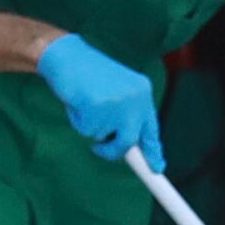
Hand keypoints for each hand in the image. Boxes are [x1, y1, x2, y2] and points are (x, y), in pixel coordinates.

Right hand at [33, 33, 160, 164]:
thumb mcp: (117, 92)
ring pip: (104, 137)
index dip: (154, 150)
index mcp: (143, 93)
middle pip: (129, 140)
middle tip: (100, 149)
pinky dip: (78, 121)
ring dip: (90, 128)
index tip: (157, 167)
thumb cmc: (88, 74)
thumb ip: (126, 114)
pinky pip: (85, 130)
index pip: (151, 129)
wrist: (67, 56)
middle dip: (113, 150)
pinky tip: (76, 102)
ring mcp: (117, 105)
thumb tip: (128, 147)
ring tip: (83, 104)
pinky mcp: (97, 110)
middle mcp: (135, 100)